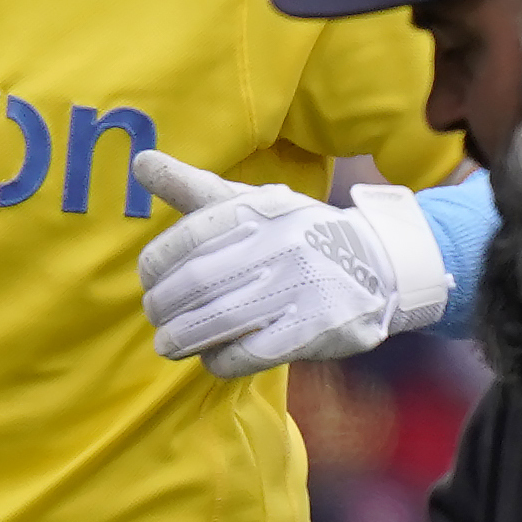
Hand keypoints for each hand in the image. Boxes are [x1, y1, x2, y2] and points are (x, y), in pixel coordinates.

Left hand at [133, 150, 450, 378]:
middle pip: (201, 281)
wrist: (382, 265)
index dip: (159, 261)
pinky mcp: (317, 329)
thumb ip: (193, 187)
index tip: (148, 277)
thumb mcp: (251, 201)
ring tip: (167, 343)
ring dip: (184, 337)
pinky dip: (223, 359)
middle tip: (154, 314)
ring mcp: (301, 288)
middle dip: (165, 303)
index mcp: (260, 210)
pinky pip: (256, 352)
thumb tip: (140, 162)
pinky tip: (210, 358)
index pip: (192, 236)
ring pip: (223, 318)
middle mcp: (280, 245)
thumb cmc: (298, 231)